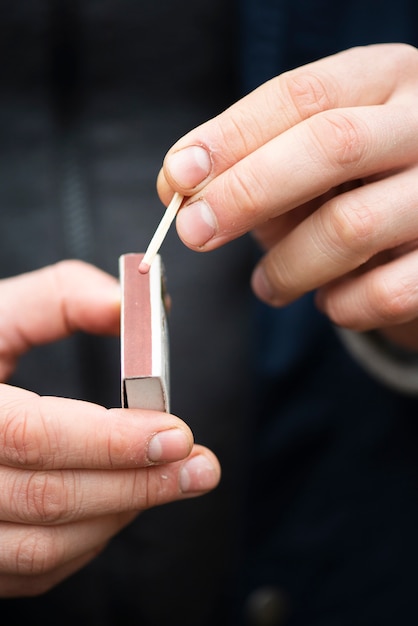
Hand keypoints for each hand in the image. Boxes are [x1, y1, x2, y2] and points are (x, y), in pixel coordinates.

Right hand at [0, 261, 219, 596]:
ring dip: (120, 513)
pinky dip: (91, 539)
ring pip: (45, 546)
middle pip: (49, 497)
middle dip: (138, 485)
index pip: (34, 435)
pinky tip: (124, 502)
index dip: (111, 440)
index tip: (177, 434)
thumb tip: (127, 308)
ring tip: (169, 480)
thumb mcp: (1, 313)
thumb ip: (61, 298)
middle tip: (201, 468)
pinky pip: (36, 568)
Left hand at [157, 43, 417, 348]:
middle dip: (247, 192)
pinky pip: (386, 291)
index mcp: (384, 80)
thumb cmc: (355, 188)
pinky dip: (341, 306)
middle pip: (331, 146)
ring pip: (351, 226)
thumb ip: (251, 165)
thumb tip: (175, 183)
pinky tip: (328, 302)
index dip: (232, 136)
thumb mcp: (307, 160)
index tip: (178, 175)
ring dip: (288, 267)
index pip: (301, 95)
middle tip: (195, 232)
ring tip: (267, 286)